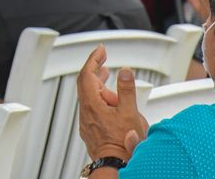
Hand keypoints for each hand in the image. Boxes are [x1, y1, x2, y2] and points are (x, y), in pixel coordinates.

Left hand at [77, 45, 147, 162]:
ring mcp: (87, 121)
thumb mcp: (129, 112)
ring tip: (108, 76)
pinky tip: (110, 100)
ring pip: (89, 96)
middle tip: (103, 59)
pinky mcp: (91, 129)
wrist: (115, 165)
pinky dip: (99, 97)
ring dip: (98, 83)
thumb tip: (125, 71)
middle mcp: (86, 112)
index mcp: (92, 104)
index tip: (101, 50)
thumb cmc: (122, 144)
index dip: (94, 59)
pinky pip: (91, 107)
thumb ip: (126, 89)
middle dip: (94, 68)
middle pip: (85, 83)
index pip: (87, 74)